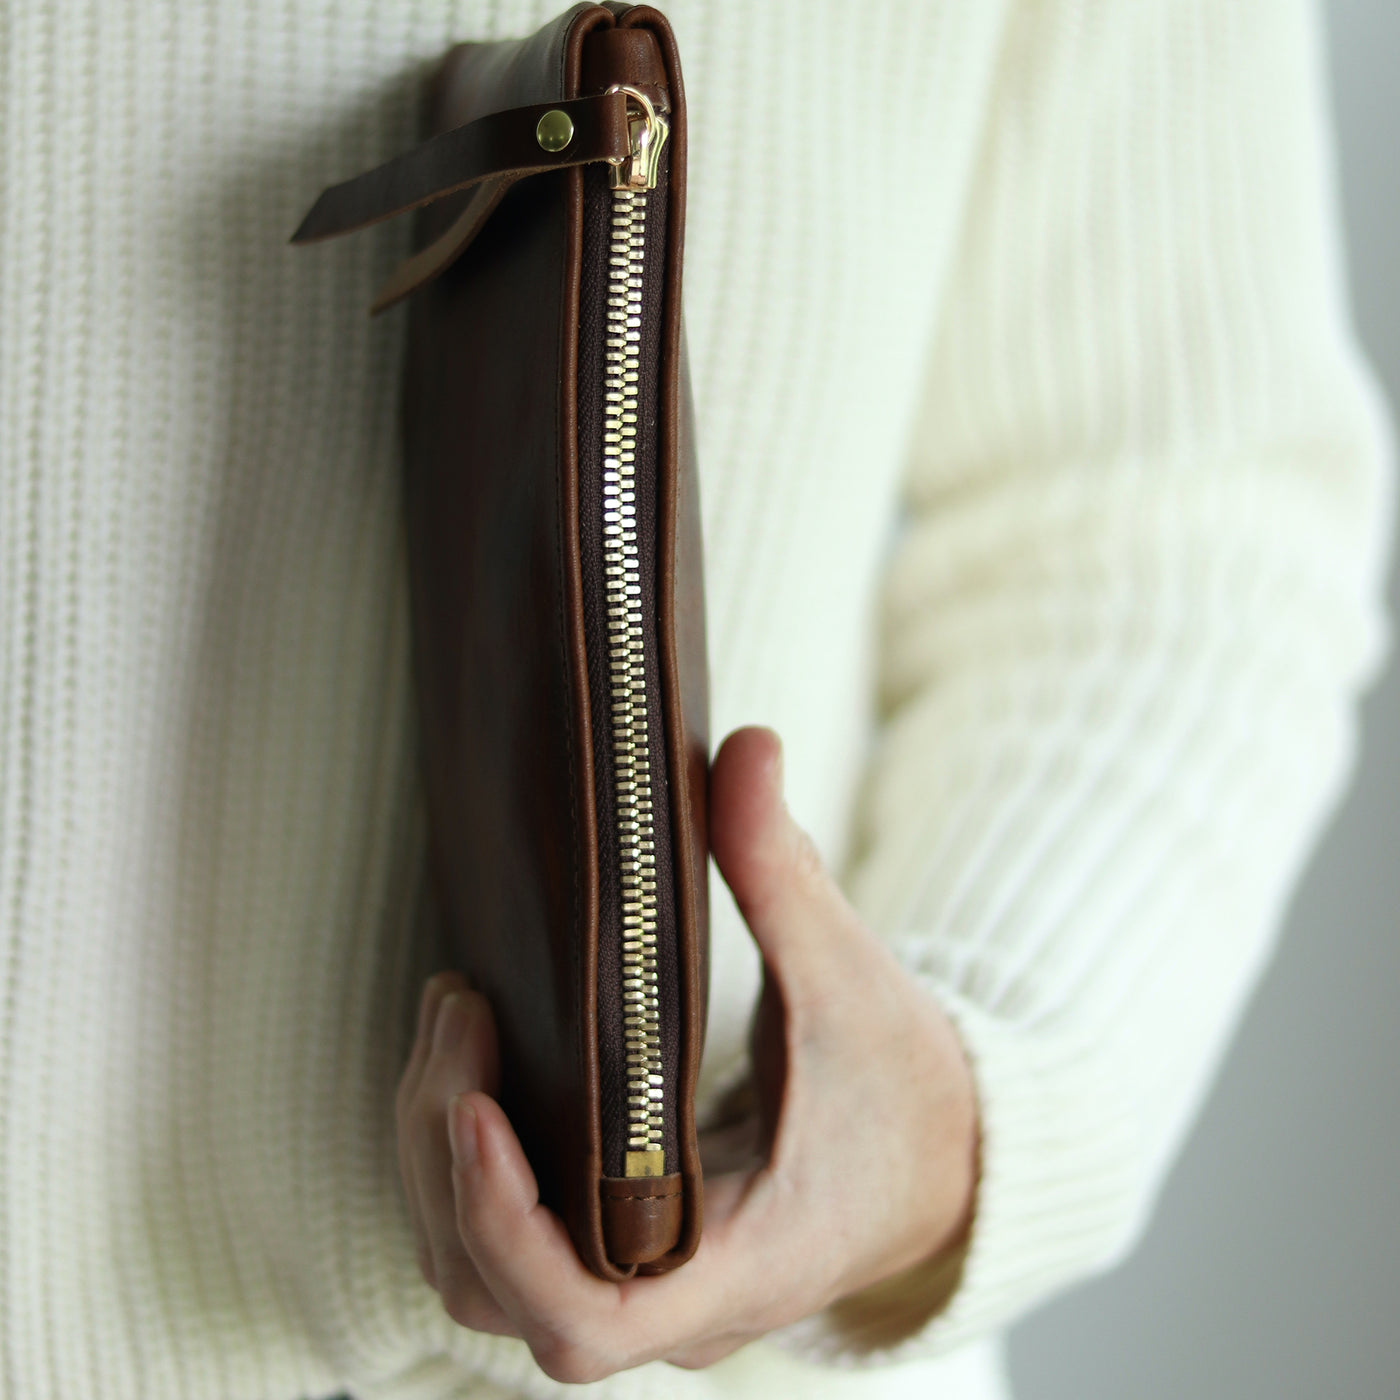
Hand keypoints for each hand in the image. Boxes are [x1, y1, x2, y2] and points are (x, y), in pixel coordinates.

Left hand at [394, 726, 978, 1381]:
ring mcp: (642, 1290)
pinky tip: (475, 1064)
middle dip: (445, 1156)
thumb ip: (785, 870)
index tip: (476, 1104)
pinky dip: (466, 1166)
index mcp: (740, 1266)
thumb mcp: (849, 978)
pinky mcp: (624, 1256)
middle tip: (460, 1010)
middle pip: (496, 1292)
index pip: (584, 1316)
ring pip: (482, 1280)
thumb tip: (746, 746)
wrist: (943, 1161)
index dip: (504, 1226)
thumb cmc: (904, 1090)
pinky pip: (506, 1246)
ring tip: (454, 1023)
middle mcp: (673, 1306)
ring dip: (438, 1161)